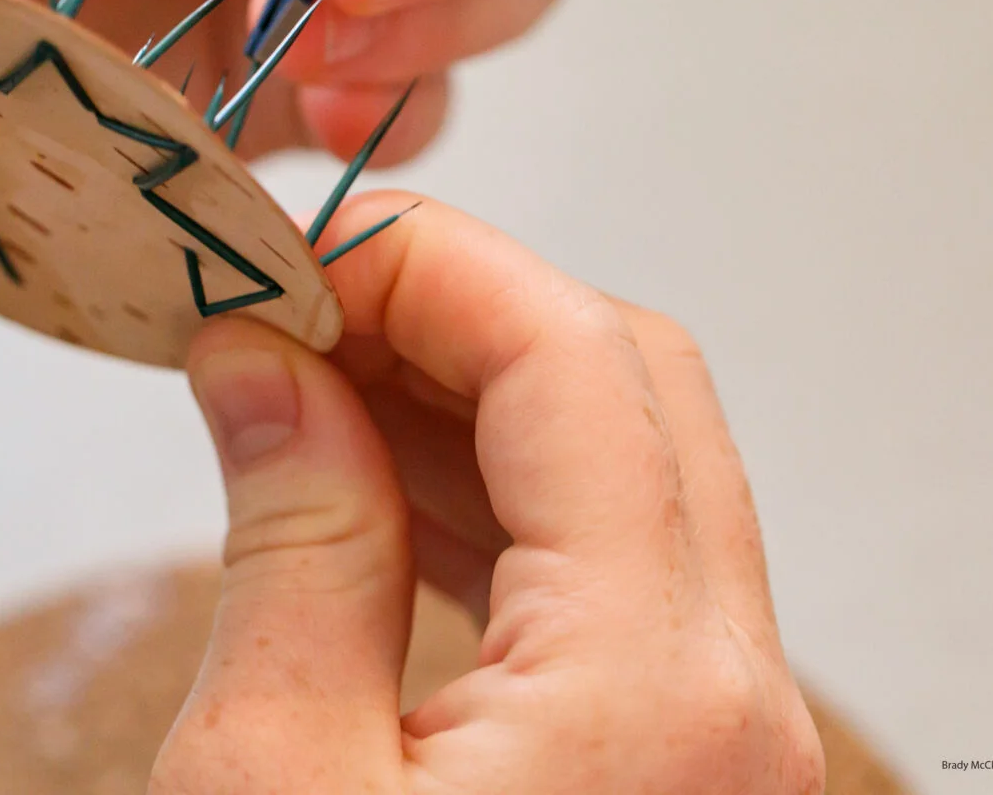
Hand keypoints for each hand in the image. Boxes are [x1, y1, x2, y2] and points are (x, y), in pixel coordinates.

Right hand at [155, 194, 823, 792]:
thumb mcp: (269, 781)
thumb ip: (290, 547)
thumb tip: (264, 366)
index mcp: (648, 689)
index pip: (571, 360)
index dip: (426, 262)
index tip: (294, 251)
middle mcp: (728, 699)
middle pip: (627, 386)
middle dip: (451, 310)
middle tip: (294, 307)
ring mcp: (719, 733)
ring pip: (624, 467)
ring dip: (467, 397)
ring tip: (307, 382)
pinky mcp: (678, 761)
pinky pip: (609, 570)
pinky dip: (493, 495)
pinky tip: (369, 482)